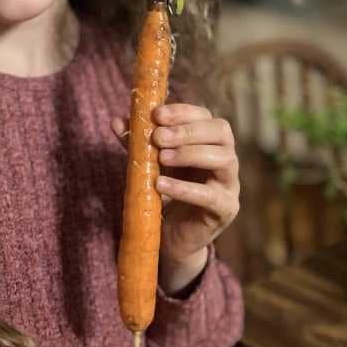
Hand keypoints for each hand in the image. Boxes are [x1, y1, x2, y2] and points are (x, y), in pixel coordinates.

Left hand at [111, 103, 240, 293]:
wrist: (172, 234)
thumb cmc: (164, 190)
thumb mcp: (149, 162)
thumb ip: (137, 142)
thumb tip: (116, 121)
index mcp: (209, 141)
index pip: (205, 115)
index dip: (183, 112)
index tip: (157, 114)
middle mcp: (226, 157)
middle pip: (221, 132)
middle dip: (187, 131)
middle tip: (158, 136)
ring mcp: (229, 183)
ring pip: (224, 158)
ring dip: (190, 154)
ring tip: (161, 158)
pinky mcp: (225, 209)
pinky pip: (211, 195)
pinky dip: (185, 188)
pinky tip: (161, 185)